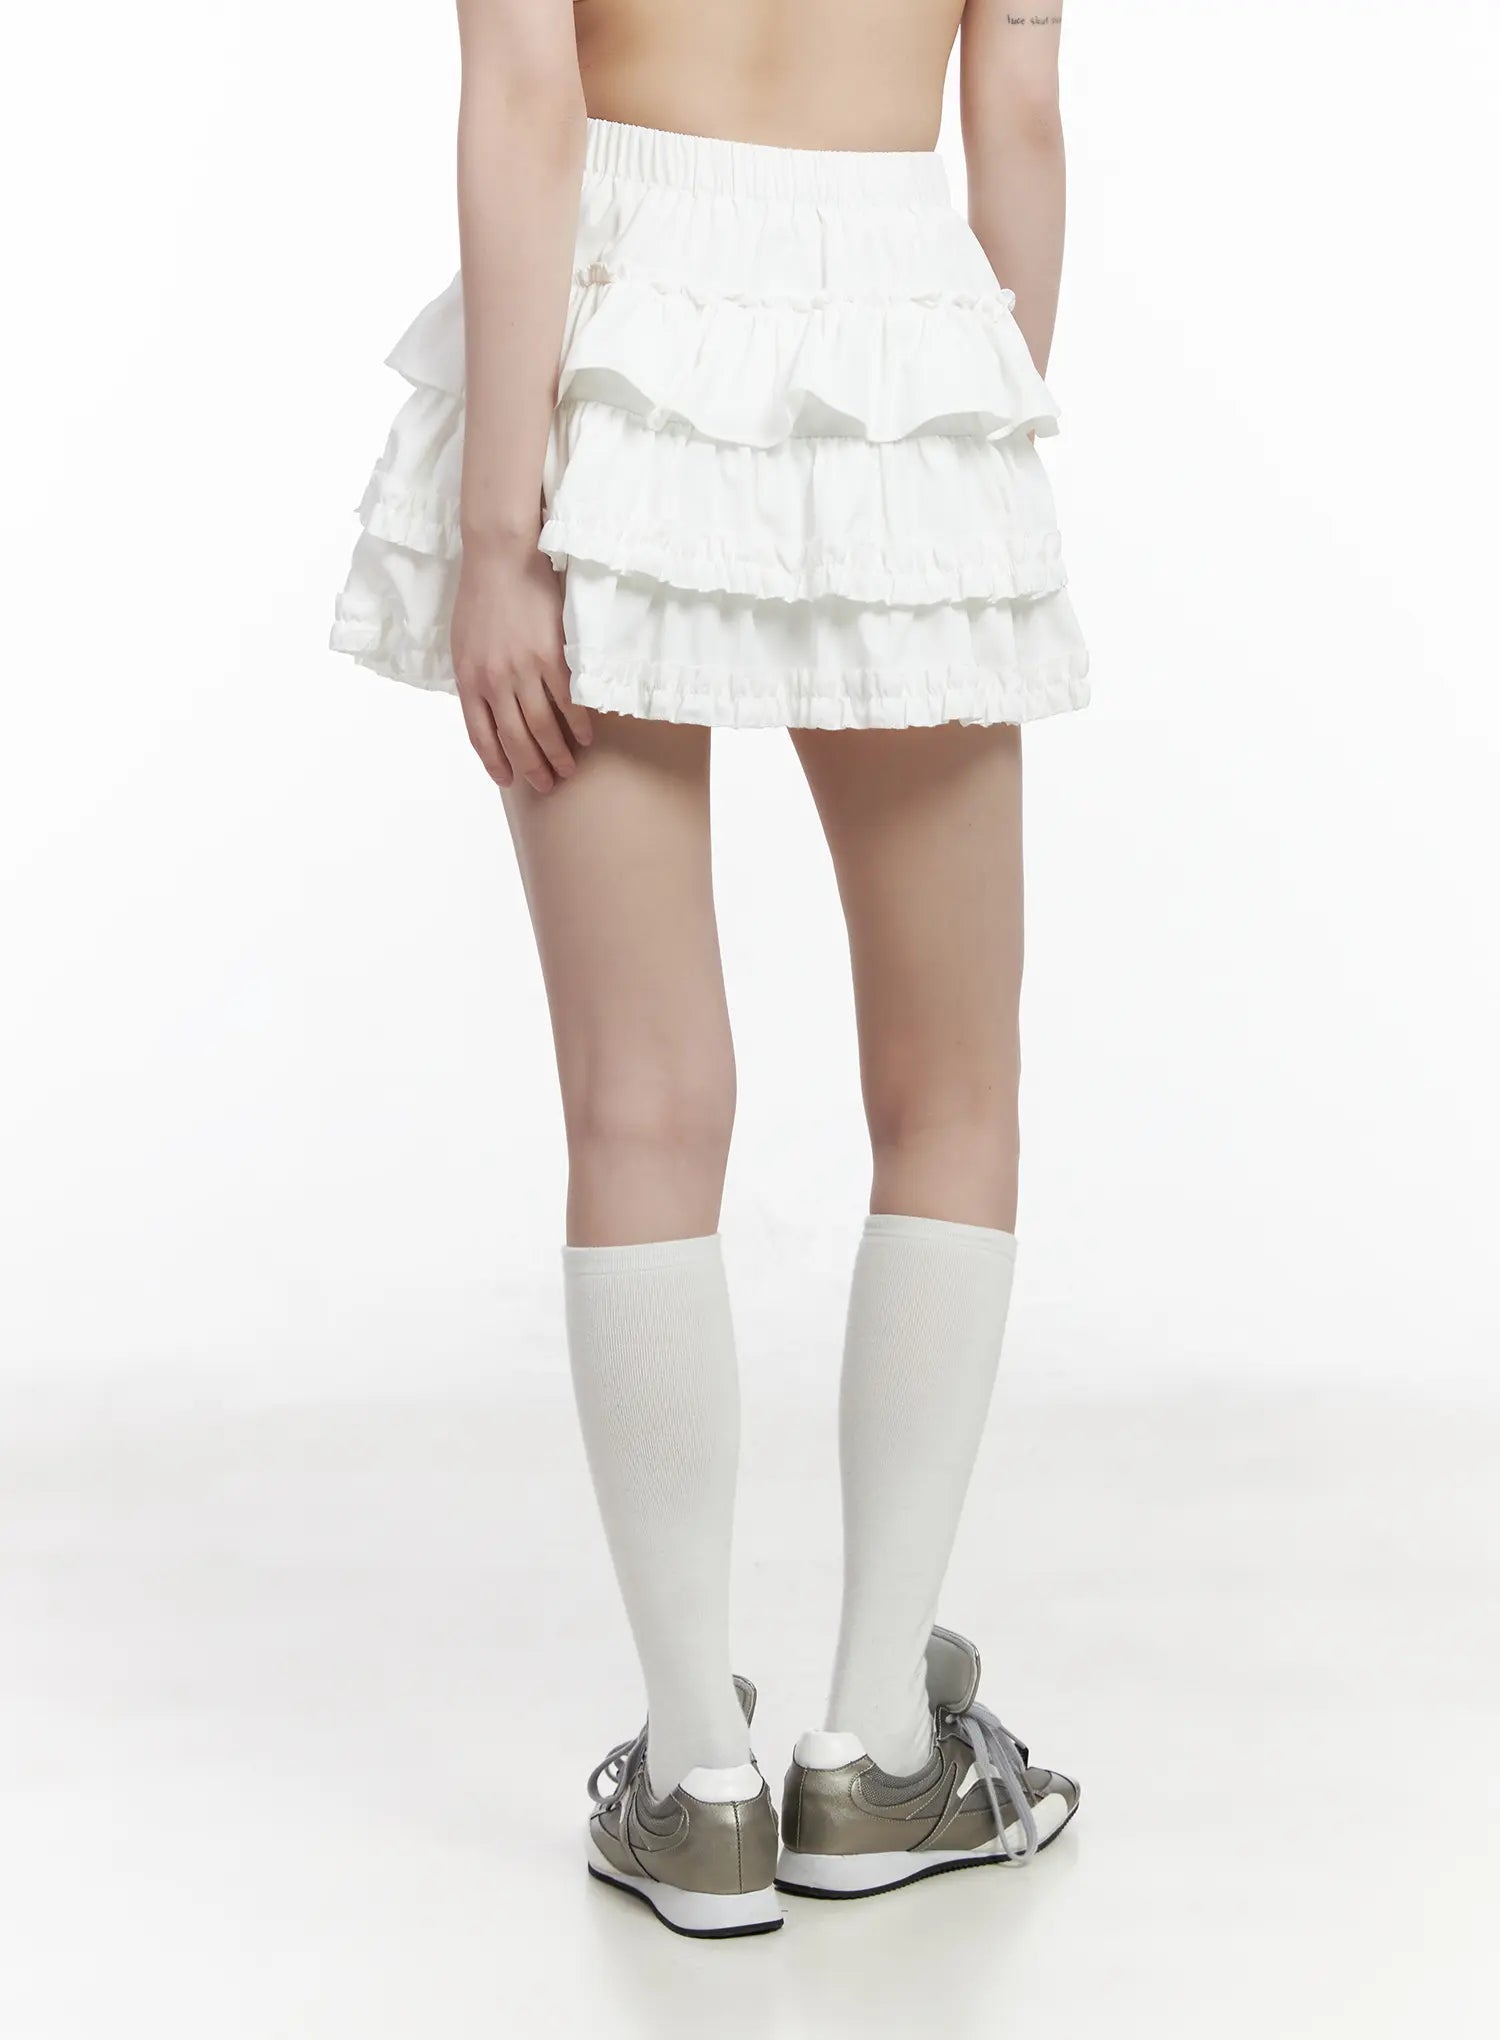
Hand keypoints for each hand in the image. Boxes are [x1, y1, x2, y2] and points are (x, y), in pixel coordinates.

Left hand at [450, 535, 591, 792]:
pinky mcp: (554, 656)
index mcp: (468, 680)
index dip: (496, 763)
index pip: (481, 736)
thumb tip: (489, 713)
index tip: (509, 779)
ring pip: (543, 728)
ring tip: (568, 769)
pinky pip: (568, 702)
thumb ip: (474, 680)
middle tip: (547, 784)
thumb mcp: (463, 644)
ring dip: (557, 755)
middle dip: (532, 768)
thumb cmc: (480, 598)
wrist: (501, 559)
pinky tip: (585, 738)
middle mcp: (495, 681)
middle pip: (516, 739)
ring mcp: (525, 671)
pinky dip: (578, 725)